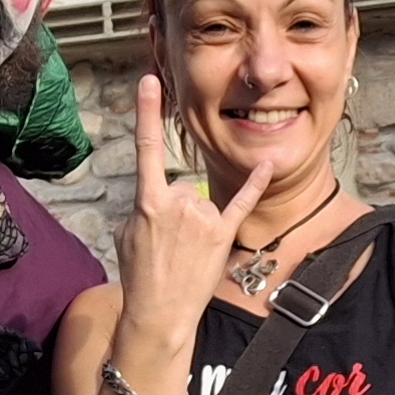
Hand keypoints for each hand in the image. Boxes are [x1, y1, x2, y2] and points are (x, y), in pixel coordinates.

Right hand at [114, 73, 279, 345]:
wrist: (160, 313)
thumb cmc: (140, 275)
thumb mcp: (127, 234)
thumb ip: (145, 206)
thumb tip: (159, 199)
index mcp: (148, 201)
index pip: (145, 148)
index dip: (146, 112)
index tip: (149, 80)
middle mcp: (178, 203)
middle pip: (182, 186)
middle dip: (177, 210)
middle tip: (168, 244)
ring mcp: (203, 218)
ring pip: (203, 200)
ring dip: (196, 222)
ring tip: (185, 252)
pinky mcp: (223, 233)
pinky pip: (241, 201)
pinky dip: (255, 184)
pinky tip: (268, 165)